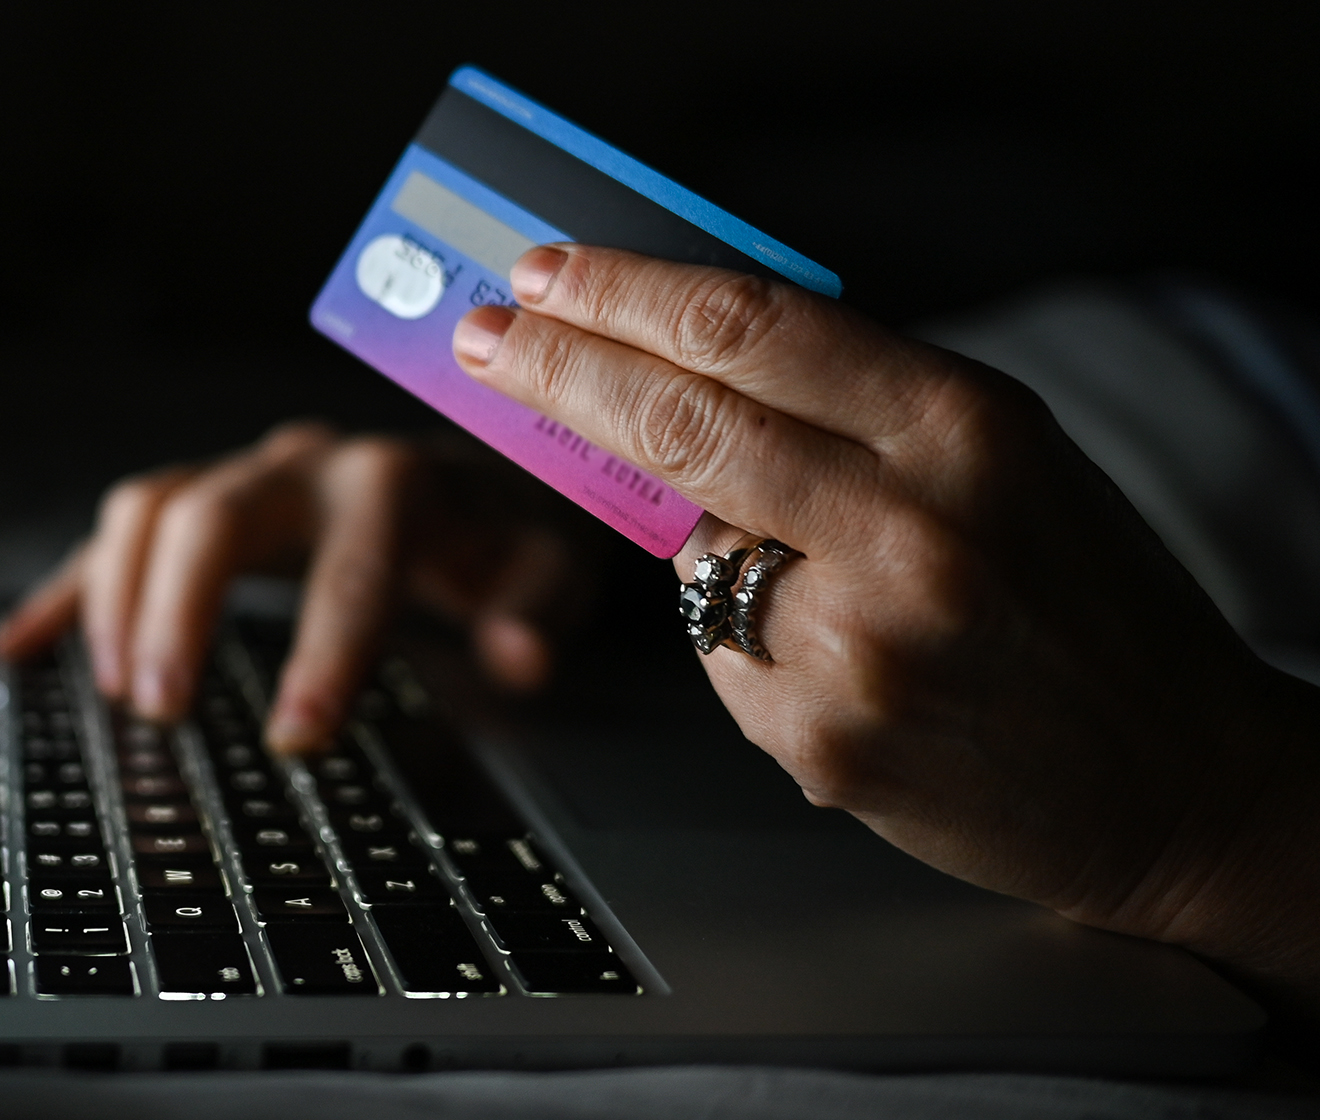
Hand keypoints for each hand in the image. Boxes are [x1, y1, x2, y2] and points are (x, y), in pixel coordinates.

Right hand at [0, 422, 578, 753]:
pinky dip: (72, 589)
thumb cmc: (508, 530)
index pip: (352, 564)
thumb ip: (538, 612)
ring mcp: (247, 476)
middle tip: (161, 712)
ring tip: (120, 691)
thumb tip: (521, 659)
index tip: (296, 736)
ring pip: (153, 506)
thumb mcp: (549, 569)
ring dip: (119, 596)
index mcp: (395, 483)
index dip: (324, 650)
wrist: (477, 471)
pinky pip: (121, 533)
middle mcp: (308, 466)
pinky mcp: (210, 500)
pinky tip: (24, 646)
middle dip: (178, 611)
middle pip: (213, 512)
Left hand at [453, 244, 1319, 1013]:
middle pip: (679, 419)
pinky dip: (756, 644)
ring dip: (714, 545)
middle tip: (488, 343)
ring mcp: (858, 644)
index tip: (545, 273)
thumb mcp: (1002, 460)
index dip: (623, 290)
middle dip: (558, 370)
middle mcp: (911, 526)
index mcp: (964, 426)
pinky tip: (854, 667)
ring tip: (834, 580)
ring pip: (693, 555)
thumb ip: (853, 410)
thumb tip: (679, 368)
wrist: (1173, 780)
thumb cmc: (1085, 602)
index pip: (750, 327)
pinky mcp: (818, 743)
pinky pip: (727, 659)